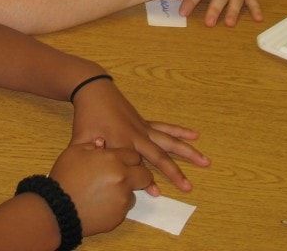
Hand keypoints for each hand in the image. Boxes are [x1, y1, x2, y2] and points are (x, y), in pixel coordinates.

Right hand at [49, 142, 151, 235]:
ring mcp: (122, 199)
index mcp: (113, 160)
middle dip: (138, 174)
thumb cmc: (64, 178)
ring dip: (126, 190)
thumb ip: (92, 145)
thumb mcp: (74, 152)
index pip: (134, 156)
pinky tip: (101, 203)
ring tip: (106, 191)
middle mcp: (123, 178)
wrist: (57, 210)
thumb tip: (102, 143)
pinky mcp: (119, 217)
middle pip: (145, 175)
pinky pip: (124, 208)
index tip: (122, 161)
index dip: (128, 158)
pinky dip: (116, 205)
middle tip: (124, 176)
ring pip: (134, 192)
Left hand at [70, 77, 209, 194]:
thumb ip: (89, 158)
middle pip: (159, 156)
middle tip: (189, 186)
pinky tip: (195, 135)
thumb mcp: (80, 141)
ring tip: (205, 160)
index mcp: (121, 143)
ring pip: (168, 141)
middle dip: (174, 172)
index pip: (136, 167)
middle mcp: (136, 136)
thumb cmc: (86, 119)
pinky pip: (165, 128)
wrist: (93, 92)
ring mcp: (143, 129)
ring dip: (187, 151)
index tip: (156, 194)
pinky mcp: (144, 123)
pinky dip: (180, 131)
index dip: (145, 181)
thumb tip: (95, 175)